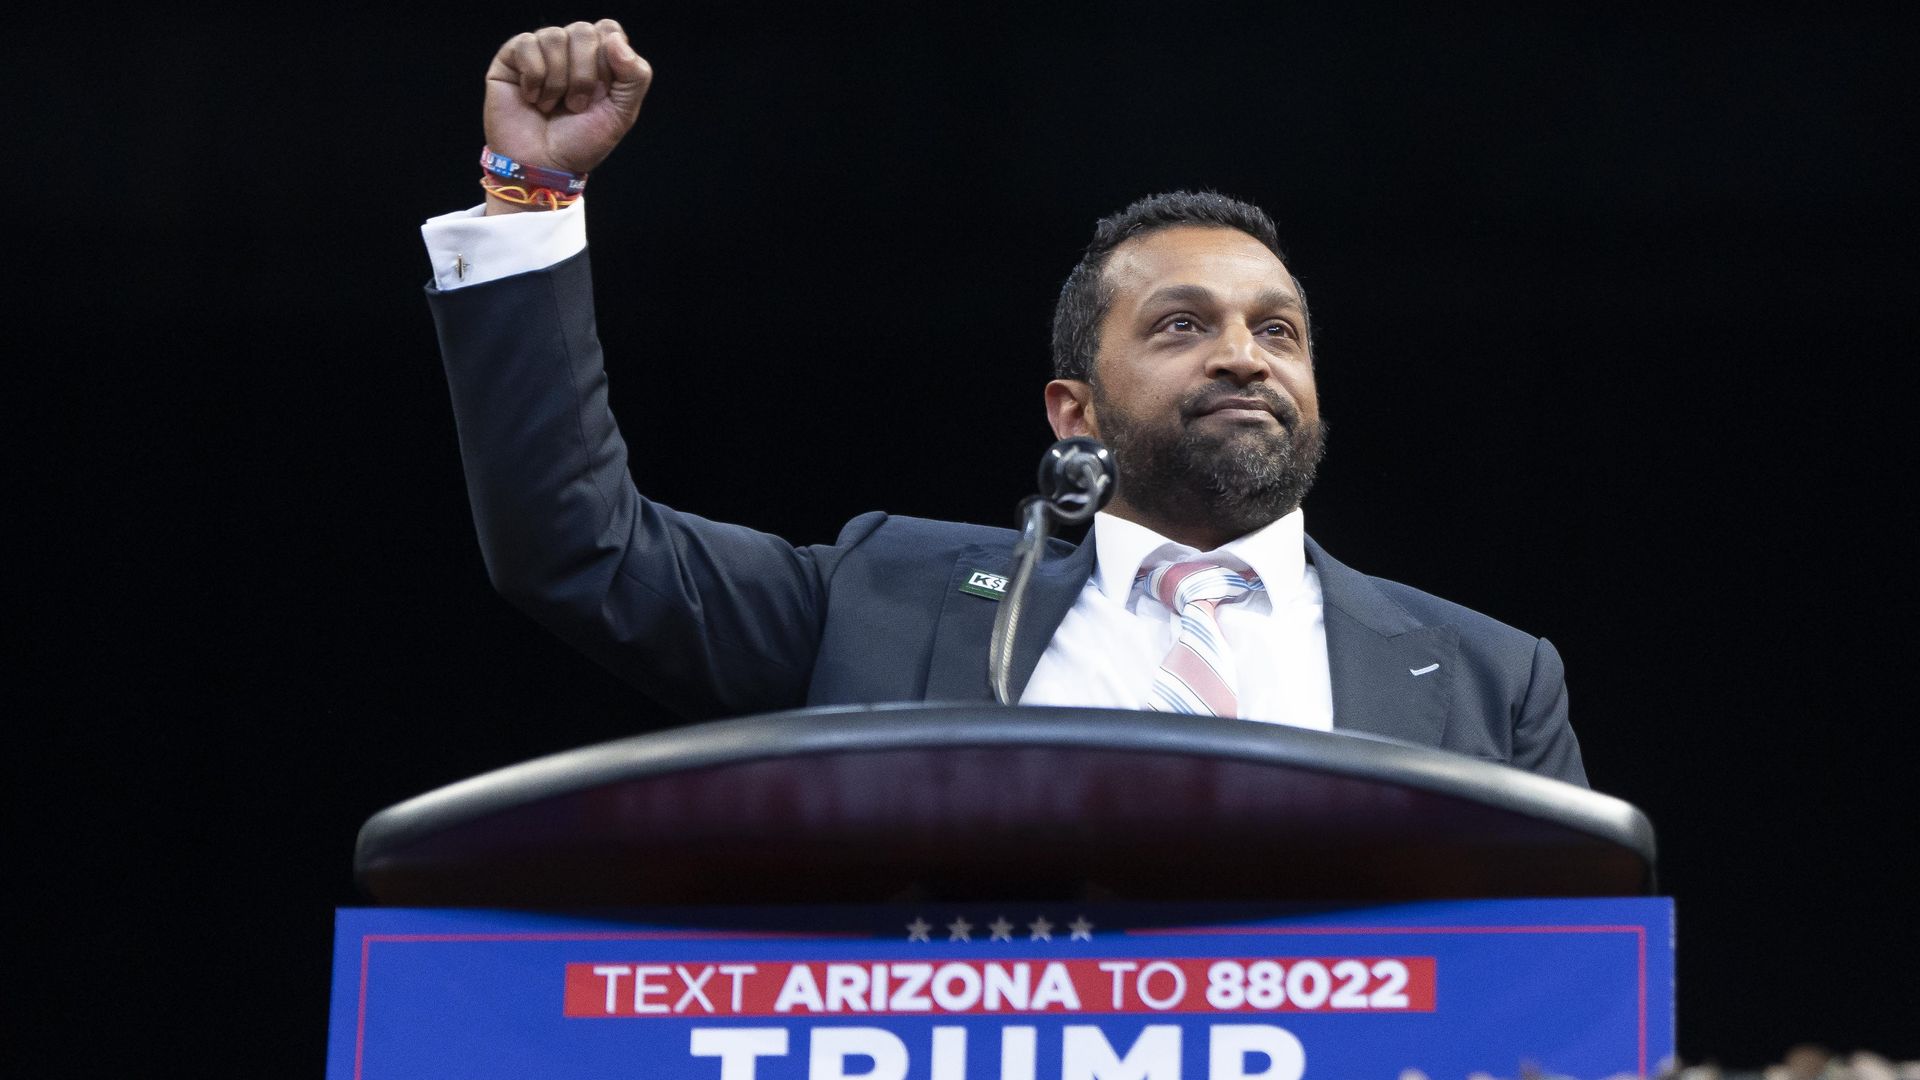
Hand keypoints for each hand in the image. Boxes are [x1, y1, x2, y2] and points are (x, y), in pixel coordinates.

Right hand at [483, 19, 651, 181]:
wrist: (544, 167)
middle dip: (583, 75)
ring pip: (554, 36)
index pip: (608, 29)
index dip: (608, 61)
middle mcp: (569, 49)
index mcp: (598, 57)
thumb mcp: (621, 114)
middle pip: (583, 31)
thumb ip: (635, 76)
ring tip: (552, 106)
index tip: (602, 93)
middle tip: (575, 106)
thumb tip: (616, 40)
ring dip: (557, 81)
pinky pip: (527, 44)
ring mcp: (540, 51)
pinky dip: (534, 77)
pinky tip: (532, 98)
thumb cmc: (581, 142)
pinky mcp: (511, 58)